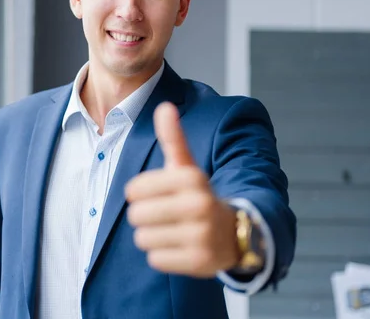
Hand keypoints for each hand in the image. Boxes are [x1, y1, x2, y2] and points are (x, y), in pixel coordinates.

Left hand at [124, 102, 239, 277]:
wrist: (235, 233)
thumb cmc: (199, 196)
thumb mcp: (187, 167)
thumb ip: (173, 139)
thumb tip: (165, 106)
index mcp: (191, 178)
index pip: (134, 190)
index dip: (137, 194)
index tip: (152, 194)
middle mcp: (198, 205)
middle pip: (136, 215)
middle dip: (144, 216)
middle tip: (163, 215)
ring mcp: (201, 235)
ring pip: (144, 239)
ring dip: (152, 237)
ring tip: (171, 230)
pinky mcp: (200, 261)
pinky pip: (156, 260)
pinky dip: (163, 255)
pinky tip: (179, 247)